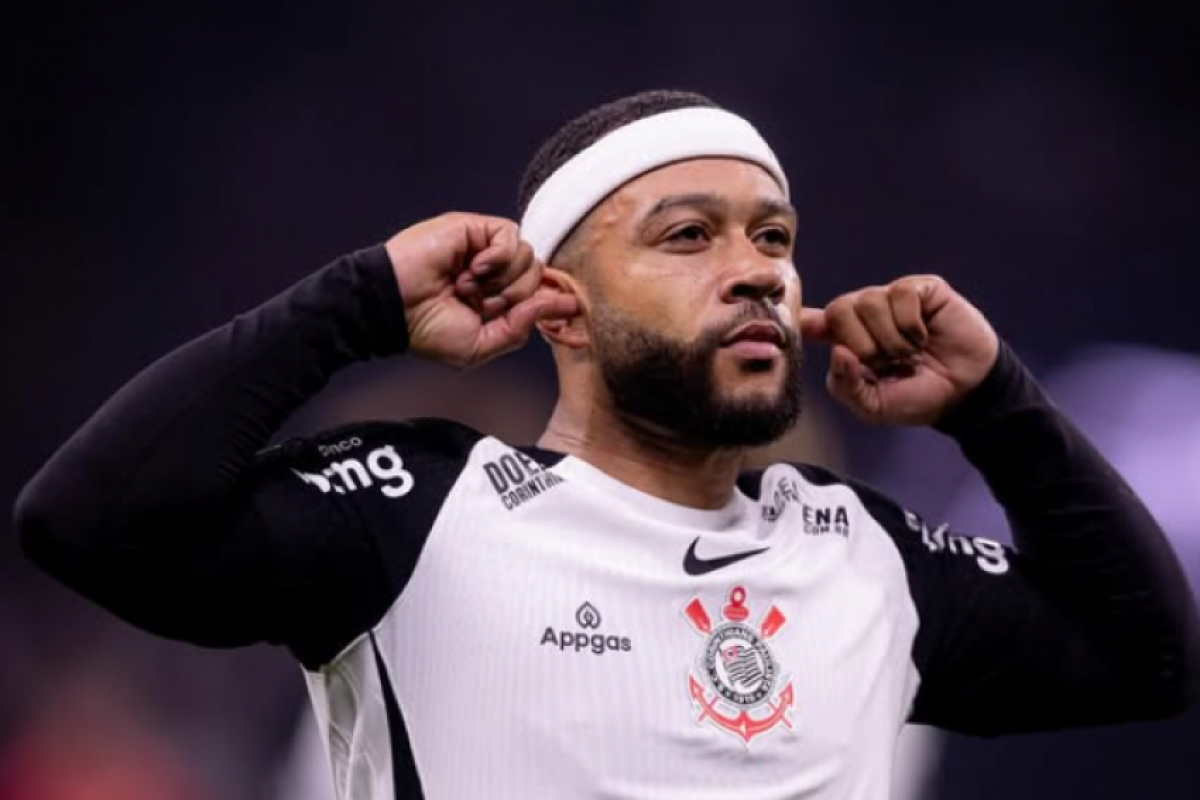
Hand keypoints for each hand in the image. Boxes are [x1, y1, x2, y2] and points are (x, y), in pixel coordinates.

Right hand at [385, 213, 579, 368]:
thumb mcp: (478, 347)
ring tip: (469, 288)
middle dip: (518, 297)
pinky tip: (473, 269)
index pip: (541, 295)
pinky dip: (498, 257)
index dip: (558, 302)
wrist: (391, 307)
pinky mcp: (474, 230)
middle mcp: (495, 274)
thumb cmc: (425, 330)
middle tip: (485, 304)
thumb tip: (551, 306)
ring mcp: (485, 250)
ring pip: (529, 256)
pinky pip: (511, 236)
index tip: (575, 310)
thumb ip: (517, 330)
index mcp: (496, 302)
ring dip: (503, 279)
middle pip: (538, 276)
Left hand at [800, 276, 998, 425]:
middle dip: (863, 344)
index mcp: (846, 341)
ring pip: (869, 301)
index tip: (792, 320)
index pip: (813, 322)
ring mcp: (891, 299)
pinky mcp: (920, 289)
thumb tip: (836, 350)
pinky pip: (901, 294)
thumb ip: (847, 386)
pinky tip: (925, 335)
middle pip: (838, 309)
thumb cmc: (917, 397)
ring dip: (892, 338)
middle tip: (887, 363)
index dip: (799, 318)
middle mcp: (863, 315)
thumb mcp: (874, 406)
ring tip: (910, 353)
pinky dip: (912, 323)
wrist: (965, 393)